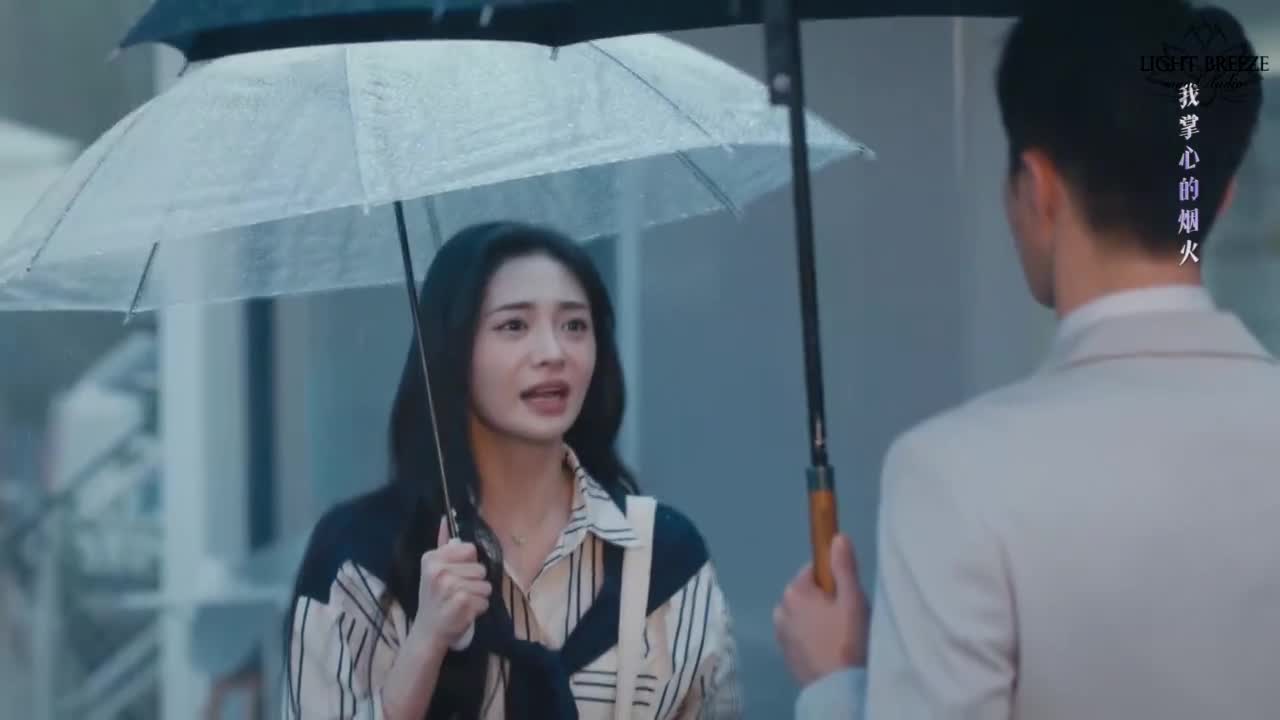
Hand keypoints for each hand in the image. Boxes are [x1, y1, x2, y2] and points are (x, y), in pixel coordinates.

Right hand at [412, 517, 491, 653]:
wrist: (428, 631)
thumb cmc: (433, 598)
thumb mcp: (433, 569)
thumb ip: (443, 545)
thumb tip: (446, 518)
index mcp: (432, 558)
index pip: (470, 550)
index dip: (468, 564)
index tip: (455, 575)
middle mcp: (439, 570)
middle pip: (480, 569)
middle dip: (474, 582)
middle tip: (457, 593)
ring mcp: (450, 586)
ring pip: (486, 586)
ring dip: (478, 597)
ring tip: (461, 603)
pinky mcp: (462, 602)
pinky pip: (485, 601)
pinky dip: (479, 609)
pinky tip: (464, 612)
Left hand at [773, 533, 869, 685]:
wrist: (837, 688)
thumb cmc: (847, 640)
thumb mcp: (852, 600)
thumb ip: (844, 567)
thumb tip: (837, 536)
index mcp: (795, 591)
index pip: (814, 570)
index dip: (833, 579)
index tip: (847, 596)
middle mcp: (780, 608)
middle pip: (807, 592)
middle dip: (825, 600)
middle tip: (846, 619)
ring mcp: (780, 632)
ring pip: (802, 614)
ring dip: (816, 619)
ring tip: (838, 636)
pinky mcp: (784, 652)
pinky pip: (799, 634)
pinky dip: (810, 637)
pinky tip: (827, 648)